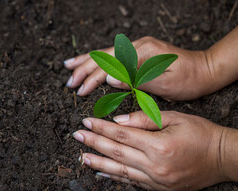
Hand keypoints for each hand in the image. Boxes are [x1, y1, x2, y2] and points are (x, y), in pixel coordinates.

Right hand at [64, 36, 213, 100]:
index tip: (80, 90)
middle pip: (103, 57)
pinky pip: (112, 55)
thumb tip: (109, 78)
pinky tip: (87, 61)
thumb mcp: (164, 84)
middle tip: (68, 83)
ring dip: (85, 61)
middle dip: (83, 69)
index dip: (92, 78)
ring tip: (67, 66)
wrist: (206, 69)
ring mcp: (136, 47)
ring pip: (104, 53)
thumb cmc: (188, 80)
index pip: (110, 65)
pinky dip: (97, 59)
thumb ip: (135, 80)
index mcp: (141, 53)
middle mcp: (136, 46)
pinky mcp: (137, 51)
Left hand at [72, 111, 228, 189]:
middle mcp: (155, 166)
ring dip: (98, 162)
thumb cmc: (201, 133)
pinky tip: (100, 171)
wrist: (223, 158)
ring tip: (81, 155)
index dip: (102, 128)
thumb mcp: (175, 117)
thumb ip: (145, 119)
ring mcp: (157, 180)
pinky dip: (114, 177)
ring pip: (120, 170)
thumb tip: (119, 120)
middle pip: (117, 152)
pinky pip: (131, 182)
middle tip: (77, 135)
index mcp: (159, 145)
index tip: (86, 121)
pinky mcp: (159, 188)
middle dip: (94, 142)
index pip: (122, 134)